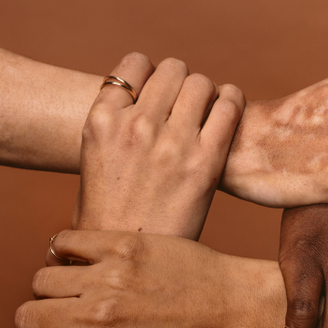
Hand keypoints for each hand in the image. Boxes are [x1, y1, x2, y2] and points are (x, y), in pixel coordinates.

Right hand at [10, 231, 280, 327]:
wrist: (235, 308)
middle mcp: (100, 316)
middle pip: (27, 315)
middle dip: (36, 324)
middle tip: (57, 324)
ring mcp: (110, 277)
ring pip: (43, 278)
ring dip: (52, 289)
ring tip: (72, 294)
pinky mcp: (122, 245)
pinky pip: (65, 241)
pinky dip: (65, 252)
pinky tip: (81, 264)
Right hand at [75, 53, 244, 236]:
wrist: (125, 263)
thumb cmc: (109, 217)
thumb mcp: (95, 160)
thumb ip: (115, 126)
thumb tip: (139, 102)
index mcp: (101, 121)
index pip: (135, 64)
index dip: (152, 75)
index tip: (159, 94)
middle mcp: (134, 125)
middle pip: (173, 69)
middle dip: (182, 84)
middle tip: (187, 107)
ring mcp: (171, 143)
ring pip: (201, 83)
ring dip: (207, 93)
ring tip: (207, 113)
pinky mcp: (204, 163)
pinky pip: (229, 107)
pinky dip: (232, 102)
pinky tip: (228, 113)